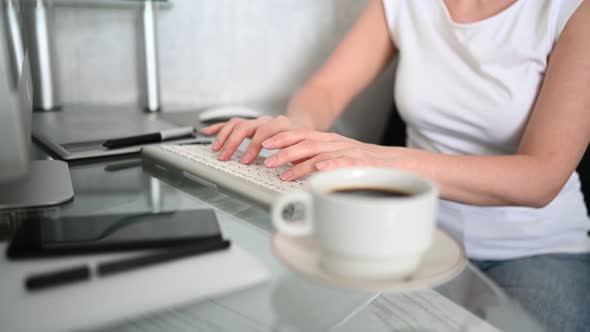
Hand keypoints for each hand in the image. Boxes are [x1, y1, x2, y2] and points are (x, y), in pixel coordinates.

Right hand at [200, 115, 299, 162]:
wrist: (302, 126)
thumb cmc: (302, 142)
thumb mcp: (303, 151)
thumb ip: (296, 159)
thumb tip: (290, 171)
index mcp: (281, 126)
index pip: (264, 132)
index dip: (253, 146)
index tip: (246, 160)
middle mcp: (267, 121)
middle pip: (246, 127)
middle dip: (233, 143)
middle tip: (225, 157)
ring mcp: (256, 122)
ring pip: (237, 124)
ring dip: (224, 137)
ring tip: (216, 150)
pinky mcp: (249, 124)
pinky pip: (231, 124)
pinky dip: (218, 128)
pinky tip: (207, 132)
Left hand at [261, 128, 398, 180]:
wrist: (398, 163)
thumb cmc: (365, 162)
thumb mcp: (336, 156)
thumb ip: (315, 158)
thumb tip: (291, 164)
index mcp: (329, 140)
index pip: (300, 134)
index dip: (281, 138)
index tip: (264, 143)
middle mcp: (336, 143)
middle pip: (305, 142)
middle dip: (284, 149)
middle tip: (267, 158)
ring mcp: (348, 152)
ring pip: (320, 154)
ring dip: (299, 163)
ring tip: (283, 173)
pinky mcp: (361, 164)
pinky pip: (344, 163)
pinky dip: (330, 166)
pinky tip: (318, 171)